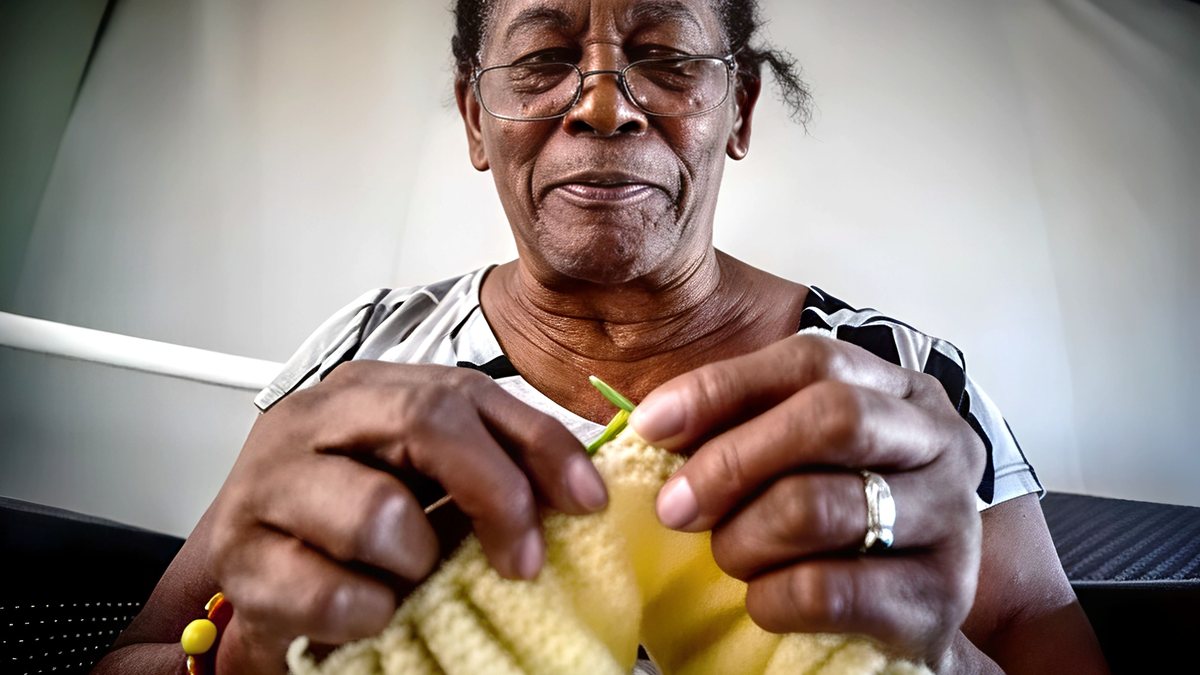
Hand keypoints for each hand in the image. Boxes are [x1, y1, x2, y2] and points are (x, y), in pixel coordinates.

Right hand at [204, 362, 607, 672]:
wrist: (251, 573)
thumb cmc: (343, 526)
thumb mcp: (419, 482)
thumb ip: (482, 470)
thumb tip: (574, 490)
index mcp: (365, 391)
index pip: (468, 392)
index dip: (540, 445)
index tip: (587, 500)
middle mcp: (313, 418)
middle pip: (426, 420)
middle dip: (495, 494)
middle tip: (522, 560)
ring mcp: (268, 482)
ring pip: (378, 513)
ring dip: (416, 562)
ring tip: (407, 580)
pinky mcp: (239, 557)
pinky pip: (336, 593)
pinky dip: (369, 614)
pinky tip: (366, 611)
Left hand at [628, 333, 985, 667]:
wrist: (912, 614)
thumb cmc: (838, 522)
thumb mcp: (800, 456)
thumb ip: (744, 426)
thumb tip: (652, 423)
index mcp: (901, 390)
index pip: (811, 359)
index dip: (722, 387)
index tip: (651, 425)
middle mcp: (939, 442)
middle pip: (831, 418)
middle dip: (731, 461)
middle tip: (675, 506)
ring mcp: (951, 519)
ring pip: (819, 507)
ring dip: (745, 538)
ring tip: (729, 556)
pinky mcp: (939, 599)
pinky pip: (827, 590)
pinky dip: (771, 598)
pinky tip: (761, 601)